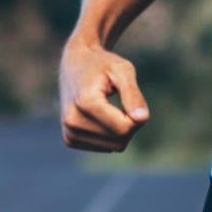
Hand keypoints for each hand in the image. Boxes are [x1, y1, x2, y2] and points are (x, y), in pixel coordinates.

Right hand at [59, 33, 149, 152]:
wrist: (74, 64)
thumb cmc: (102, 64)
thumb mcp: (122, 70)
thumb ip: (133, 94)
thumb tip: (142, 119)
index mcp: (85, 103)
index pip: (125, 128)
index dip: (137, 116)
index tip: (131, 97)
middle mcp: (73, 121)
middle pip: (120, 141)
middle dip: (129, 124)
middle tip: (123, 101)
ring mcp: (69, 133)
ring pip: (113, 147)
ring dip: (120, 130)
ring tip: (109, 107)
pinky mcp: (69, 140)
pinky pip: (105, 147)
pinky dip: (110, 134)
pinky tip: (101, 116)